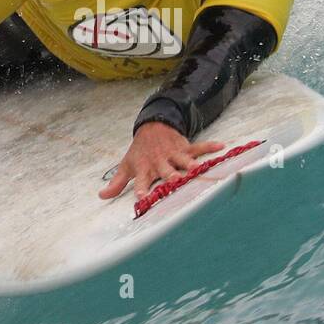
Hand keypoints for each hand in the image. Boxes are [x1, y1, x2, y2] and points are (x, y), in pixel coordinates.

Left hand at [98, 122, 223, 200]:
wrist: (152, 126)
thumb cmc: (139, 151)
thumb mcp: (126, 166)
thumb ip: (117, 184)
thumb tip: (101, 196)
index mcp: (145, 169)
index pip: (142, 181)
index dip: (142, 190)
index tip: (142, 198)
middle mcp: (160, 162)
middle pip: (165, 171)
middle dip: (170, 177)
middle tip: (175, 182)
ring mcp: (173, 154)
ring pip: (183, 161)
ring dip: (190, 165)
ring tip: (196, 169)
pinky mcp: (185, 147)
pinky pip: (198, 147)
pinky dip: (209, 147)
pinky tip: (221, 146)